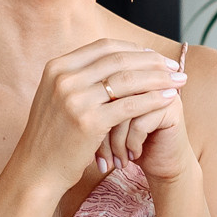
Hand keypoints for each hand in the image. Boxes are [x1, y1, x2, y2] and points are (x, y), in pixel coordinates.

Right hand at [13, 39, 185, 189]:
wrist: (37, 170)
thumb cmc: (52, 137)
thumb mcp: (57, 98)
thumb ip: (79, 78)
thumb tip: (113, 61)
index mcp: (57, 67)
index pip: (104, 46)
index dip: (134, 48)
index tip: (154, 56)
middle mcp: (64, 78)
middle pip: (119, 59)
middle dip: (152, 61)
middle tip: (174, 66)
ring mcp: (75, 98)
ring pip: (128, 79)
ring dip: (159, 78)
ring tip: (179, 80)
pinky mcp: (88, 120)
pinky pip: (130, 104)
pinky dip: (153, 99)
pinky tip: (168, 99)